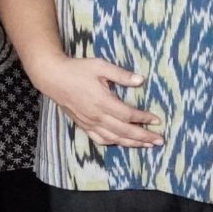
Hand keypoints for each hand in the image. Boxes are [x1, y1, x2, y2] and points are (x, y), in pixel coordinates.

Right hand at [34, 53, 161, 147]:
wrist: (53, 78)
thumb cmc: (77, 69)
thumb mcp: (100, 66)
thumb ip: (121, 75)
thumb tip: (140, 80)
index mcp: (103, 101)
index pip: (128, 115)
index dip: (144, 118)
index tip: (156, 120)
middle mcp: (97, 116)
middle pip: (125, 131)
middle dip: (144, 137)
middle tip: (160, 141)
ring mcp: (90, 122)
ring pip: (114, 138)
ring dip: (132, 143)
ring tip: (147, 146)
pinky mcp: (83, 125)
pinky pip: (100, 139)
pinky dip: (113, 143)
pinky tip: (122, 143)